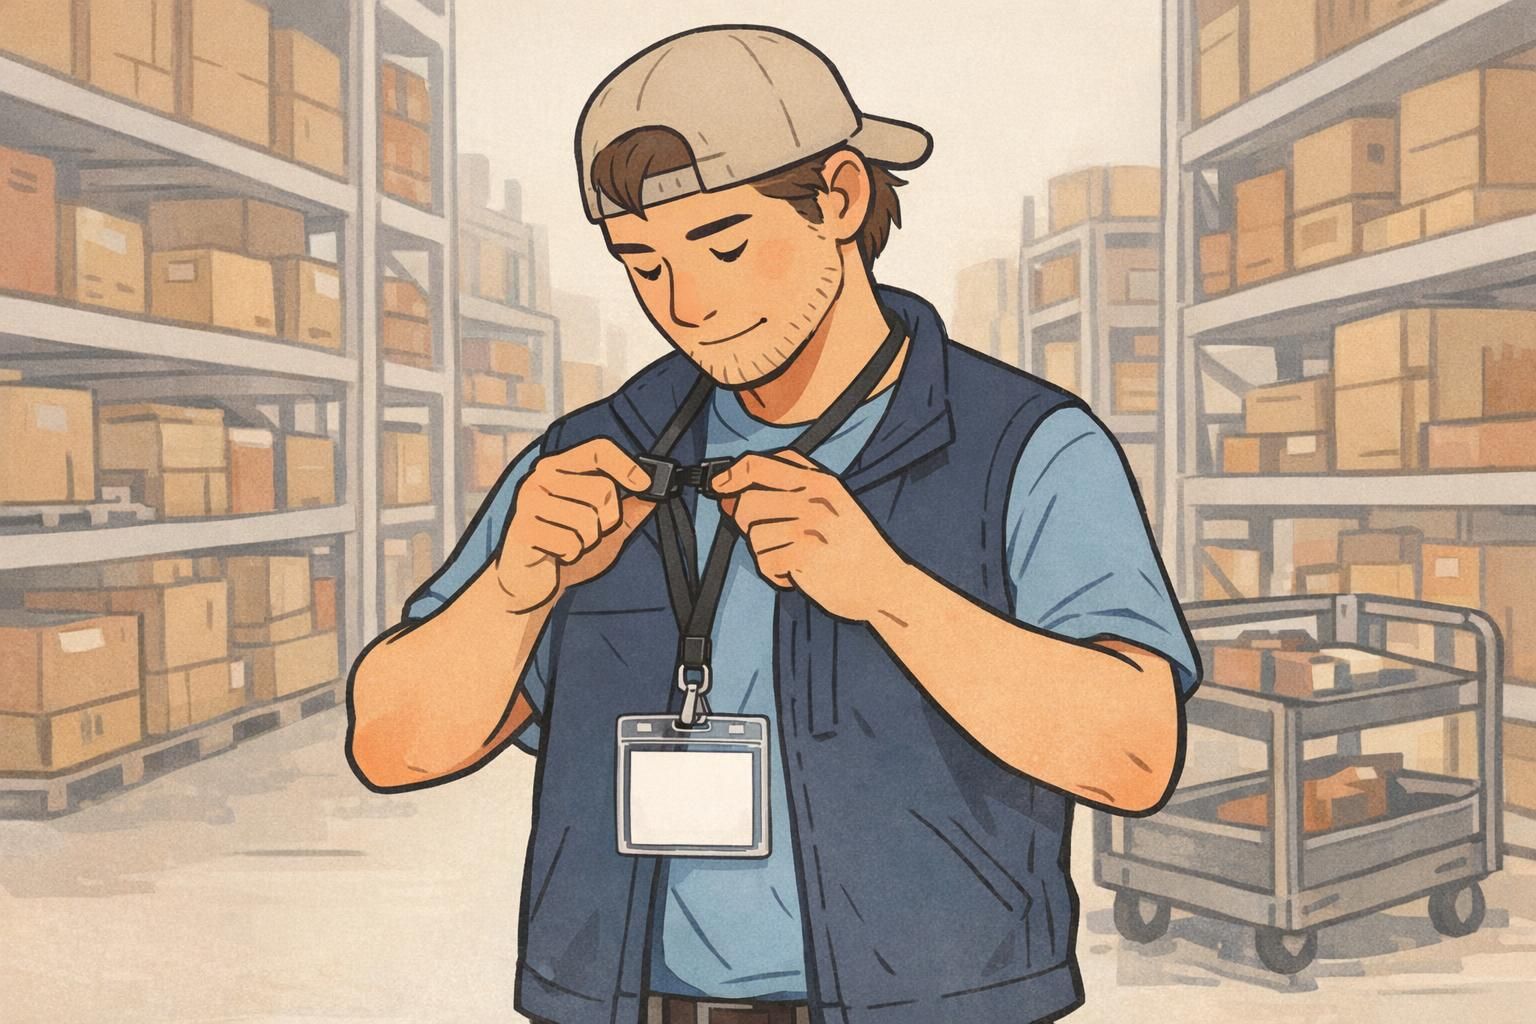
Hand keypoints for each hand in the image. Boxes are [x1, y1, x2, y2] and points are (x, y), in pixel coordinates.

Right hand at [493, 439, 655, 611]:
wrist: (528, 584)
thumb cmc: (564, 550)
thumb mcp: (605, 530)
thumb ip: (629, 512)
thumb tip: (655, 494)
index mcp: (559, 469)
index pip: (597, 449)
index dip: (625, 464)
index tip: (645, 484)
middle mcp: (541, 478)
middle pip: (602, 489)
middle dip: (607, 521)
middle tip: (590, 532)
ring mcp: (528, 502)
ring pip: (588, 519)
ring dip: (588, 542)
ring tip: (570, 544)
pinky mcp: (522, 529)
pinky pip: (570, 543)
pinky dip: (571, 555)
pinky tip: (557, 556)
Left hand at [713, 450, 907, 621]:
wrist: (885, 583)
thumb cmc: (853, 545)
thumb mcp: (832, 502)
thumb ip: (787, 489)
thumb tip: (729, 494)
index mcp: (820, 481)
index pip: (760, 464)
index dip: (731, 474)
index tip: (718, 486)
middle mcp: (814, 499)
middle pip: (747, 502)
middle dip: (748, 523)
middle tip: (773, 537)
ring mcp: (810, 528)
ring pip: (754, 535)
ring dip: (766, 552)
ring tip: (792, 557)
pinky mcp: (805, 557)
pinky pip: (765, 562)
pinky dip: (774, 573)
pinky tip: (795, 572)